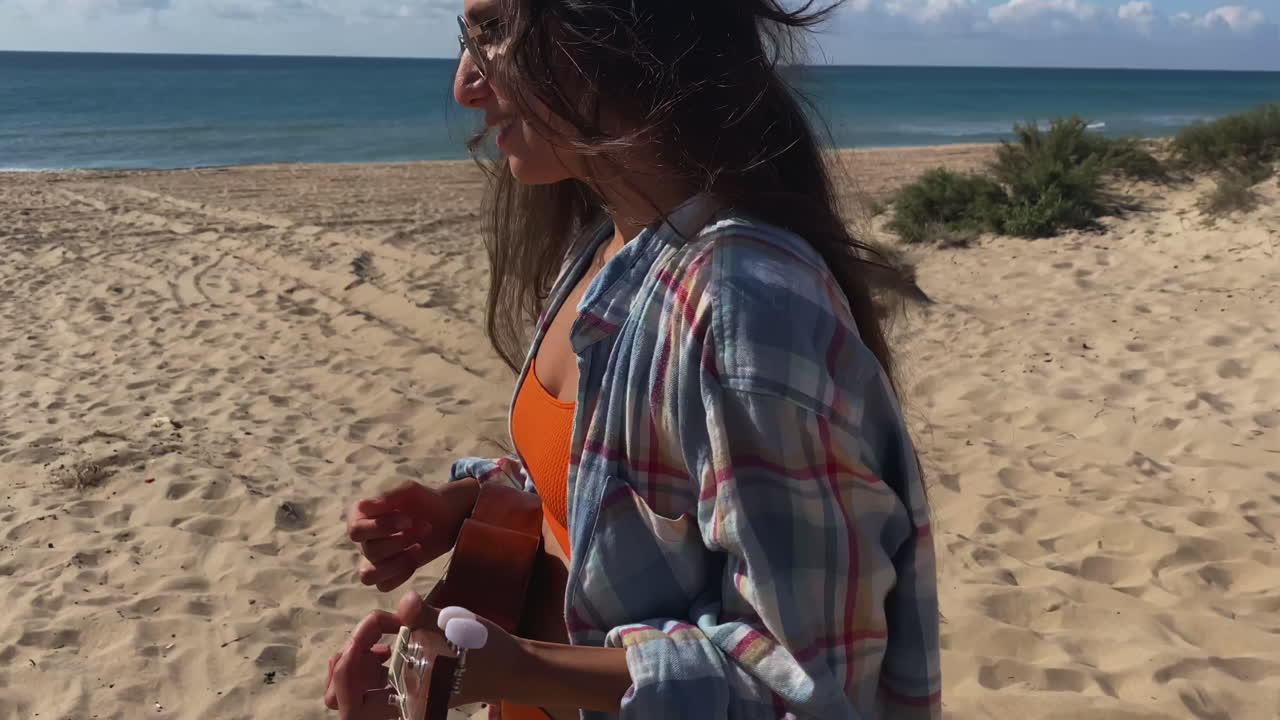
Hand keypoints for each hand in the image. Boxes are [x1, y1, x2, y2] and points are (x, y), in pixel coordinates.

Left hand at [323, 592, 526, 715]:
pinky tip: (385, 639)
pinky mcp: (407, 685)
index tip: (367, 634)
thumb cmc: (486, 652)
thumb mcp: (455, 628)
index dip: (347, 671)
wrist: (512, 666)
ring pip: (354, 692)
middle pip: (343, 702)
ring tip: (372, 636)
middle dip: (343, 668)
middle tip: (359, 640)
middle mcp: (400, 706)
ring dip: (354, 662)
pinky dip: (369, 660)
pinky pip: (372, 682)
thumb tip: (405, 600)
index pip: (352, 708)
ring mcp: (401, 697)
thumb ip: (423, 615)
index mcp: (408, 702)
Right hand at [347, 478, 478, 590]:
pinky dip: (402, 574)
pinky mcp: (388, 575)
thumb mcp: (408, 490)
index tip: (408, 519)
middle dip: (400, 540)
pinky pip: (384, 585)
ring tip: (418, 548)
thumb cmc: (422, 500)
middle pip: (368, 551)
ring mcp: (373, 560)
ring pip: (369, 574)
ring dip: (397, 562)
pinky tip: (417, 557)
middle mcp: (362, 540)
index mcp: (360, 517)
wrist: (446, 516)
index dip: (381, 527)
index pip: (356, 530)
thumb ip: (388, 496)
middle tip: (425, 527)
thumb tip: (364, 506)